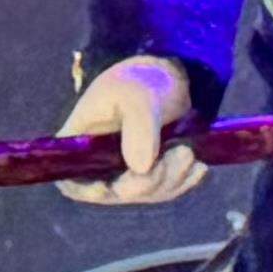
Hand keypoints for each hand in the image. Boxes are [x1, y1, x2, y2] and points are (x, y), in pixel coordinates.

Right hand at [60, 55, 204, 204]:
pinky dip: (182, 182)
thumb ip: (138, 128)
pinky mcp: (150, 175)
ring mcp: (125, 173)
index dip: (88, 191)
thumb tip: (141, 169)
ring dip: (171, 180)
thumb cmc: (139, 80)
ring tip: (191, 154)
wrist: (165, 78)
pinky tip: (199, 167)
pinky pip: (164, 189)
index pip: (72, 179)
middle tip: (182, 154)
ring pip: (146, 193)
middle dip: (149, 181)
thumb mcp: (136, 95)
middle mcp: (98, 164)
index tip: (110, 188)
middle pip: (117, 192)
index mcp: (80, 143)